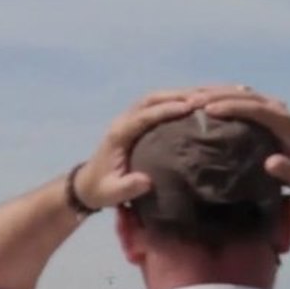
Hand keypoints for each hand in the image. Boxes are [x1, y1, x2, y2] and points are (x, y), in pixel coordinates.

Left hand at [73, 90, 199, 208]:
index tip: (189, 107)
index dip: (165, 110)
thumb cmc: (100, 190)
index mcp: (118, 135)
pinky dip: (173, 101)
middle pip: (150, 100)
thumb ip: (128, 187)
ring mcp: (127, 120)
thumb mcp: (112, 193)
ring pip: (153, 99)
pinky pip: (155, 105)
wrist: (86, 185)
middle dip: (176, 96)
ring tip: (203, 97)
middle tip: (202, 98)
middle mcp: (122, 122)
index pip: (143, 116)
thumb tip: (146, 181)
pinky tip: (192, 105)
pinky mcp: (134, 122)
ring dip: (177, 95)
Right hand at [198, 86, 289, 190]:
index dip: (232, 106)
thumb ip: (287, 170)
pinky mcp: (259, 106)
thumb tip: (271, 163)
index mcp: (282, 120)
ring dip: (212, 92)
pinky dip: (216, 95)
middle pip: (243, 94)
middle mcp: (274, 106)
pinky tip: (198, 99)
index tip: (208, 109)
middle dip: (215, 95)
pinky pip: (235, 95)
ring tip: (187, 98)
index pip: (254, 107)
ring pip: (237, 91)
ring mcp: (266, 103)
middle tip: (189, 101)